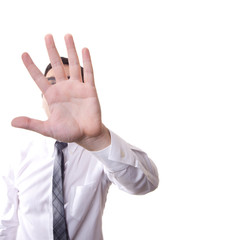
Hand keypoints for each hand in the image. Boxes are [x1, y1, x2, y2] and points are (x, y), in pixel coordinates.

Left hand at [11, 34, 110, 150]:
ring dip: (70, 50)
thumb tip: (11, 121)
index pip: (39, 78)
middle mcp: (64, 89)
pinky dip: (87, 61)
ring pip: (74, 65)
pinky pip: (89, 73)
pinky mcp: (90, 90)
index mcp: (52, 96)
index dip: (31, 66)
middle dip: (51, 51)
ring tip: (66, 35)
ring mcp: (78, 88)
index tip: (23, 53)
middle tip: (47, 36)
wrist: (87, 135)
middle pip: (57, 66)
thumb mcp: (48, 129)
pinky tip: (84, 49)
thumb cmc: (68, 132)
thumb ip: (32, 124)